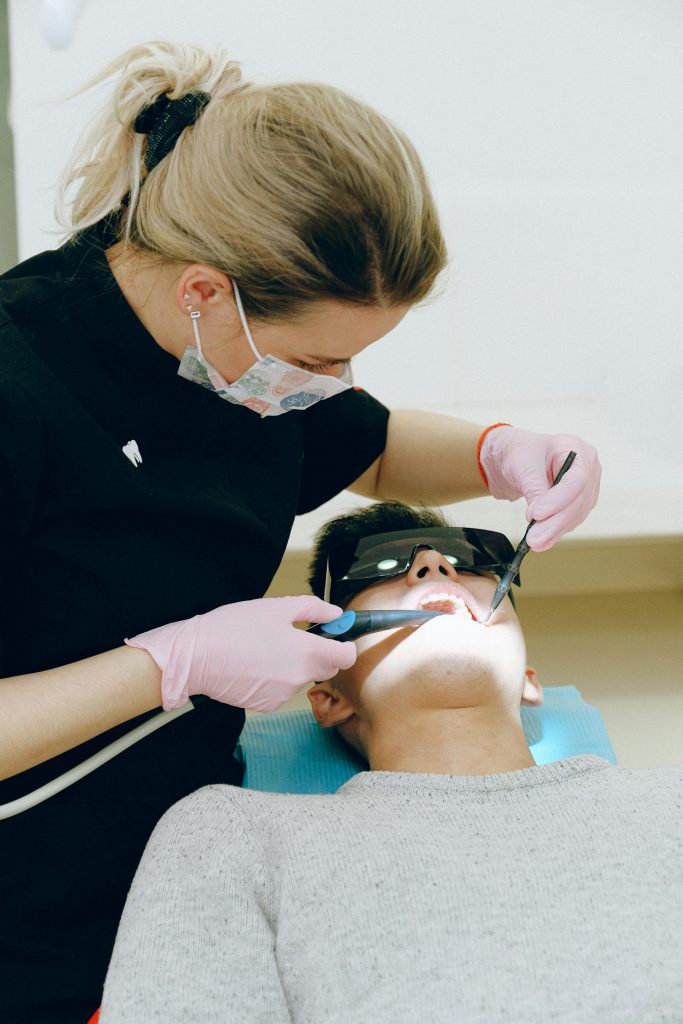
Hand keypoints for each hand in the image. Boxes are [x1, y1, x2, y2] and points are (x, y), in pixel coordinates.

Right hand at [125, 596, 355, 712]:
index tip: (336, 636)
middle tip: (295, 637)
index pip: (346, 656)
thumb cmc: (233, 628)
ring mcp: (283, 695)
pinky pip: (281, 690)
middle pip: (325, 668)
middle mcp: (299, 677)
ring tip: (265, 648)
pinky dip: (275, 678)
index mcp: (306, 652)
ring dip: (293, 665)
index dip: (344, 644)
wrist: (196, 657)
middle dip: (318, 654)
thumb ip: (313, 609)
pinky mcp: (267, 705)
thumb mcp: (276, 608)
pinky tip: (254, 664)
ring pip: (301, 678)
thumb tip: (336, 615)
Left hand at [478, 426, 600, 550]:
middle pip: (578, 500)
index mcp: (575, 448)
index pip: (576, 480)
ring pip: (576, 514)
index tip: (537, 514)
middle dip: (554, 522)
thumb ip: (534, 490)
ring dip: (555, 531)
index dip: (558, 500)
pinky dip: (556, 532)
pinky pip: (571, 520)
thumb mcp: (522, 466)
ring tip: (534, 542)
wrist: (515, 460)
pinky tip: (542, 540)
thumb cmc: (519, 453)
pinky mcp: (579, 502)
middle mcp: (587, 467)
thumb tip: (540, 518)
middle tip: (534, 538)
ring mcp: (587, 486)